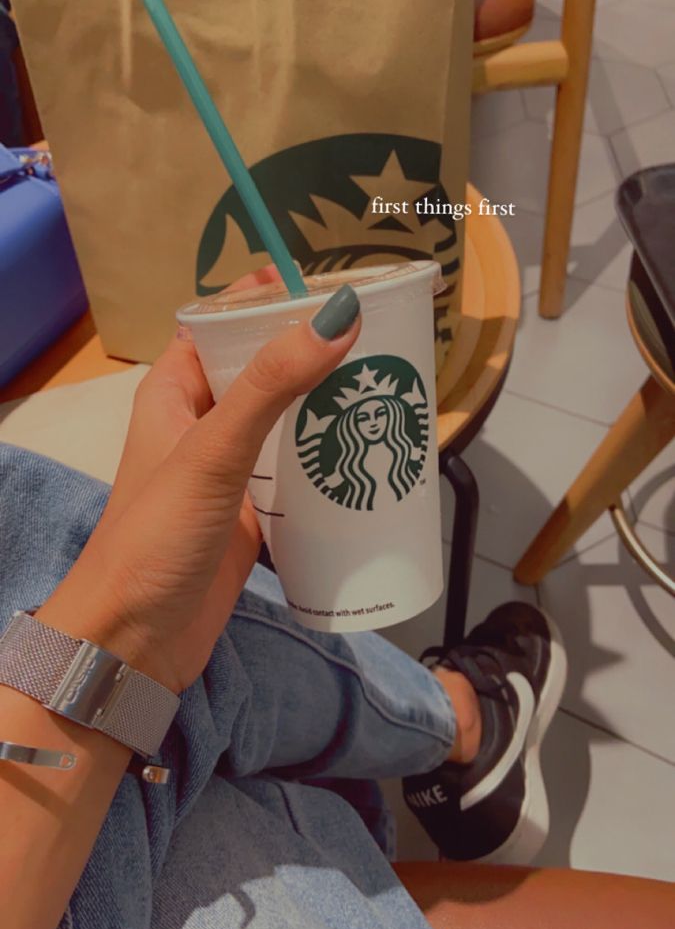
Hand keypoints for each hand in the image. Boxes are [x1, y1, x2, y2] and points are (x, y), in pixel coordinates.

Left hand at [37, 272, 360, 695]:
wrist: (135, 642)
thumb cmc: (157, 537)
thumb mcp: (213, 453)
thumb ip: (271, 386)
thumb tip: (339, 316)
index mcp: (175, 391)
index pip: (222, 323)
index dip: (268, 299)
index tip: (331, 285)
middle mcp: (203, 423)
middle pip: (265, 369)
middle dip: (315, 353)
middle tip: (382, 340)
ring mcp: (231, 471)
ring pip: (288, 422)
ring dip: (330, 408)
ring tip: (391, 389)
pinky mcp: (255, 514)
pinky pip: (299, 475)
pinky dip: (331, 464)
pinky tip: (374, 458)